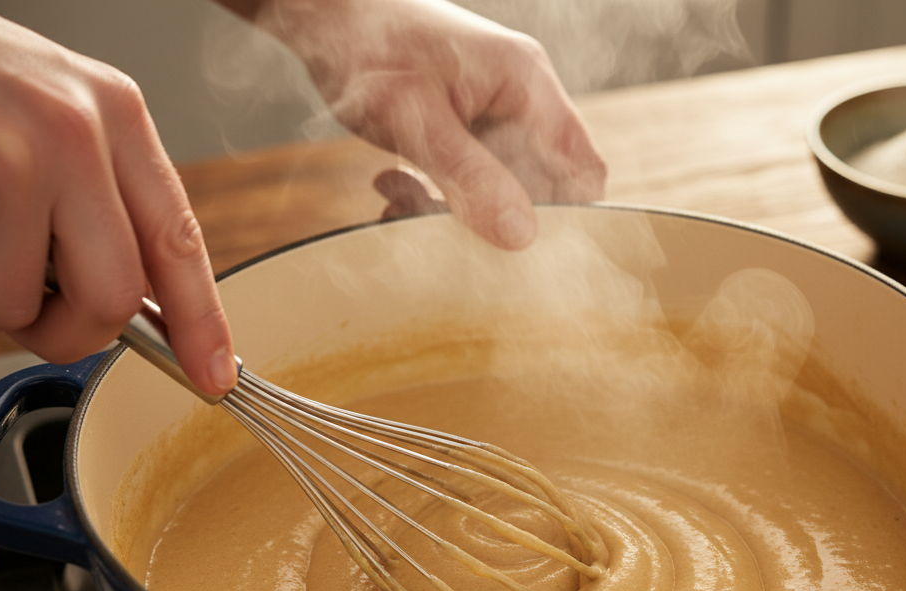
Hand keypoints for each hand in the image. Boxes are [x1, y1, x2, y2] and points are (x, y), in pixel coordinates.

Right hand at [0, 0, 235, 394]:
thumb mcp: (51, 107)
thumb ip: (98, 191)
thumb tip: (128, 295)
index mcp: (115, 114)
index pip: (179, 239)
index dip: (200, 321)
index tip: (212, 373)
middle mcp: (74, 135)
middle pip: (111, 297)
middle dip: (68, 329)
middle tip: (30, 310)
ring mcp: (10, 162)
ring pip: (13, 305)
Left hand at [231, 0, 606, 248]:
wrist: (323, 11)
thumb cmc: (369, 45)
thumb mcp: (416, 117)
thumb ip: (471, 176)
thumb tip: (523, 236)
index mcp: (527, 82)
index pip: (581, 166)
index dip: (567, 217)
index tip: (523, 251)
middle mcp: (519, 97)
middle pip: (538, 184)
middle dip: (491, 217)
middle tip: (437, 224)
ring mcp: (491, 111)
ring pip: (497, 187)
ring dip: (451, 208)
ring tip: (398, 203)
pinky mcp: (462, 124)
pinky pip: (467, 177)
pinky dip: (433, 193)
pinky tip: (392, 187)